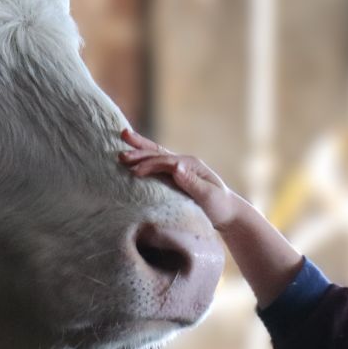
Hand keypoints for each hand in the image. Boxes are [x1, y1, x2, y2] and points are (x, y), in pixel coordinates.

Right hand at [118, 128, 244, 229]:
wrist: (227, 212)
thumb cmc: (219, 206)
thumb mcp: (208, 196)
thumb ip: (191, 182)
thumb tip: (175, 166)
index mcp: (190, 165)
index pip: (166, 162)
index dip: (149, 165)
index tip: (134, 172)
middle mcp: (183, 163)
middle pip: (158, 152)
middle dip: (139, 151)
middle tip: (120, 154)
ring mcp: (179, 168)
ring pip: (156, 154)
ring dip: (140, 147)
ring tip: (123, 136)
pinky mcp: (175, 176)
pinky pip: (156, 164)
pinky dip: (143, 157)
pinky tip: (133, 154)